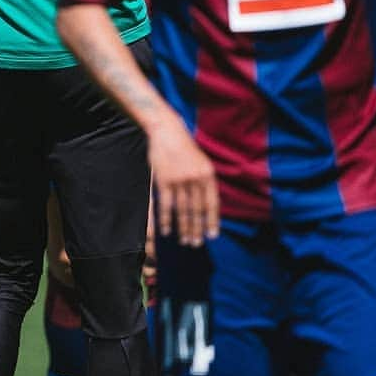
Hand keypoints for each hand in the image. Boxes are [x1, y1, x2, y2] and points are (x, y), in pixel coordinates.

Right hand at [149, 116, 218, 245]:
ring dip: (184, 228)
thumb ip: (205, 182)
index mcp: (207, 175)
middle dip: (197, 229)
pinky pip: (166, 205)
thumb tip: (207, 206)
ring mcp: (179, 180)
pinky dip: (166, 220)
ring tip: (184, 241)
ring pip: (182, 210)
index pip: (212, 204)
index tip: (212, 235)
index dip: (212, 221)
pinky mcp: (163, 181)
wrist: (166, 131)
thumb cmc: (184, 147)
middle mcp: (195, 179)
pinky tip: (166, 230)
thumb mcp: (201, 162)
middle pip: (197, 210)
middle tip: (196, 243)